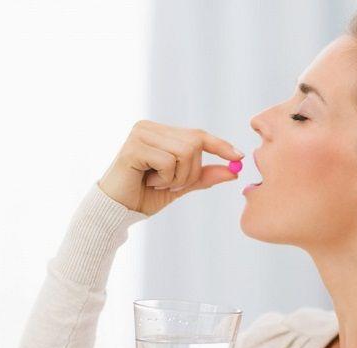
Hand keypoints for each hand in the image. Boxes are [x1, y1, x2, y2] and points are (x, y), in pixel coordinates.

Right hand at [97, 120, 243, 216]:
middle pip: (194, 143)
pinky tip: (147, 182)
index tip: (239, 157)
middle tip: (173, 186)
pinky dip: (165, 178)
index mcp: (160, 132)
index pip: (198, 134)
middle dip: (191, 172)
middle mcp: (150, 127)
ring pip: (184, 152)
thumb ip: (203, 176)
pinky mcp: (133, 147)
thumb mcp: (179, 186)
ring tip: (157, 183)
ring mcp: (140, 134)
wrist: (116, 211)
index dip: (220, 145)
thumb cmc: (143, 196)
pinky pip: (168, 161)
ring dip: (177, 177)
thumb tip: (233, 170)